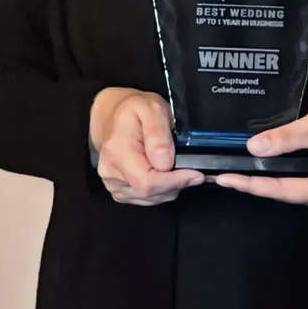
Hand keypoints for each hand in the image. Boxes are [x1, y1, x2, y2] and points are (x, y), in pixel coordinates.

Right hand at [89, 87, 203, 206]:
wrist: (113, 116)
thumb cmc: (134, 109)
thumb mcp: (151, 108)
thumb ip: (158, 134)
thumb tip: (165, 164)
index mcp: (117, 152)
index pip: (147, 182)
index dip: (174, 182)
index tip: (197, 175)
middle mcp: (110, 172)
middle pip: (149, 194)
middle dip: (176, 185)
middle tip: (192, 170)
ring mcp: (112, 184)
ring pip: (149, 199)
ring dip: (170, 189)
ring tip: (178, 170)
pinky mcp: (118, 191)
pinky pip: (144, 200)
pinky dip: (161, 192)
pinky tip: (165, 175)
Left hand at [215, 89, 307, 208]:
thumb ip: (284, 139)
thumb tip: (253, 149)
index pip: (283, 190)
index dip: (252, 184)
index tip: (225, 179)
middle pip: (286, 195)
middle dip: (255, 186)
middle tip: (224, 178)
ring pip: (290, 192)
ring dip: (265, 183)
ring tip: (237, 175)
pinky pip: (298, 184)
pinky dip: (279, 179)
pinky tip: (260, 171)